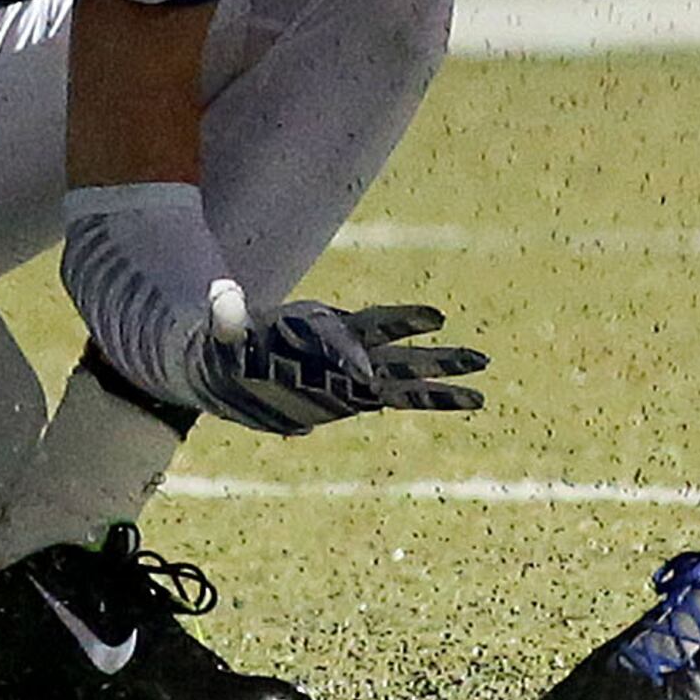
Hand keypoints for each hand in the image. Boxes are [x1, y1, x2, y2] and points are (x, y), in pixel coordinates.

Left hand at [183, 299, 488, 436]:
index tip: (365, 381)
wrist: (230, 365)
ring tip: (483, 363)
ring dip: (443, 367)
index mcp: (311, 326)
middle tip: (466, 348)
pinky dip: (436, 398)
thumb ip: (224, 317)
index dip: (351, 355)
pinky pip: (405, 396)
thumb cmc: (221, 347)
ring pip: (406, 367)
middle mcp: (341, 343)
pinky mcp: (359, 393)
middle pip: (387, 339)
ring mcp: (354, 369)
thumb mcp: (216, 332)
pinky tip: (472, 401)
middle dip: (422, 343)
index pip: (338, 337)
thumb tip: (223, 298)